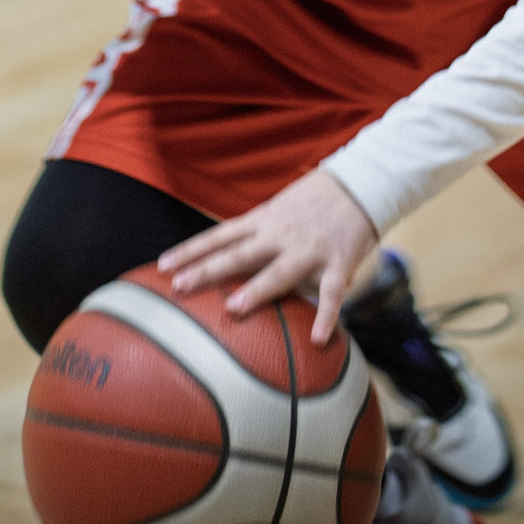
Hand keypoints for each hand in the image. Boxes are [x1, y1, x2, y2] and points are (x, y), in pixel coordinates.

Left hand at [158, 169, 377, 344]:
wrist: (361, 184)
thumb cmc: (315, 199)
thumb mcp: (278, 209)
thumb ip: (256, 233)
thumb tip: (225, 256)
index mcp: (263, 220)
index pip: (219, 236)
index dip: (191, 251)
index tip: (162, 266)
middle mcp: (281, 234)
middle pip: (238, 253)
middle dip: (208, 270)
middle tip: (179, 287)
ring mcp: (309, 249)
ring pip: (279, 271)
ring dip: (256, 290)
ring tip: (232, 309)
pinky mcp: (338, 262)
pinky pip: (331, 294)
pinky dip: (325, 316)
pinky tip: (317, 339)